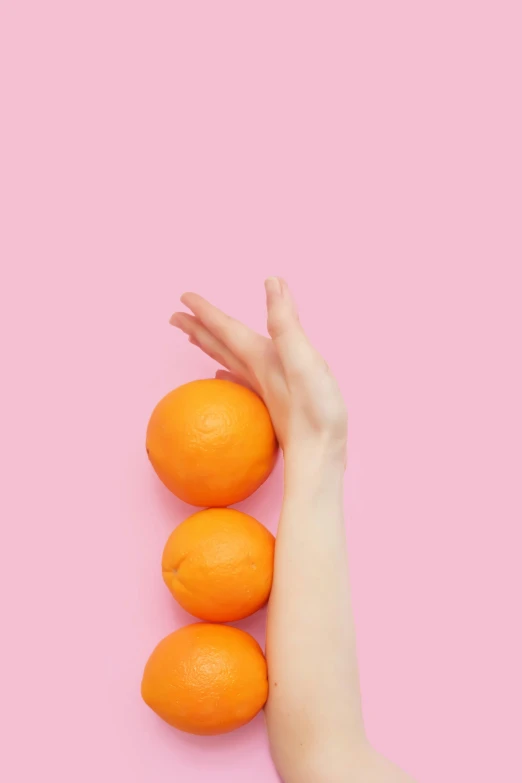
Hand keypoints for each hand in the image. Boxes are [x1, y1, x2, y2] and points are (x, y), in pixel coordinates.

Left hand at [170, 278, 346, 458]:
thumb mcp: (304, 361)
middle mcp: (256, 372)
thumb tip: (271, 284)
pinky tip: (223, 374)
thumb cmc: (315, 411)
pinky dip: (229, 371)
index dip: (206, 311)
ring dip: (210, 346)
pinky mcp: (273, 402)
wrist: (320, 455)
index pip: (226, 329)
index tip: (183, 296)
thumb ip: (286, 323)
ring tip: (193, 338)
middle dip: (198, 328)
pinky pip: (241, 380)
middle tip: (174, 316)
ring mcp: (263, 389)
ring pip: (227, 360)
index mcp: (260, 358)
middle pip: (219, 345)